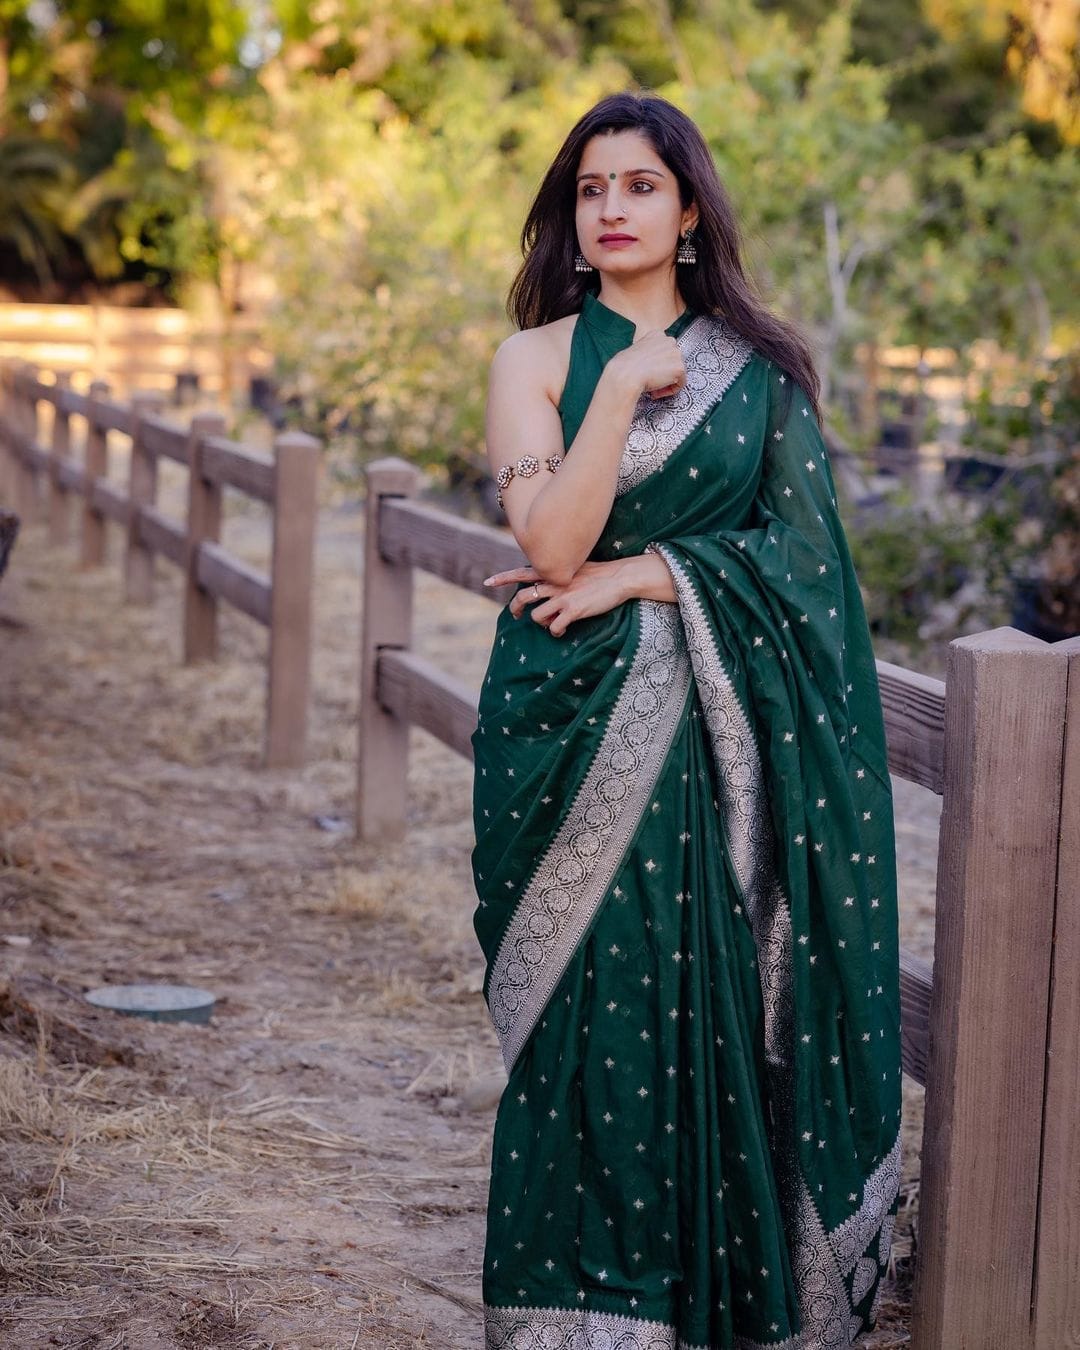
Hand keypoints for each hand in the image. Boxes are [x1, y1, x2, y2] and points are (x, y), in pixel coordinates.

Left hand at [482, 560, 631, 636]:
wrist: (620, 577)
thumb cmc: (600, 573)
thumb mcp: (575, 567)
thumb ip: (559, 574)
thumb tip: (548, 584)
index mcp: (553, 572)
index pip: (521, 572)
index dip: (503, 578)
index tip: (487, 583)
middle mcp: (554, 583)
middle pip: (523, 598)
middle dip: (516, 609)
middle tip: (518, 615)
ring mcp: (563, 597)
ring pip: (537, 616)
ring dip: (541, 623)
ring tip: (552, 623)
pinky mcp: (573, 611)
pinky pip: (554, 627)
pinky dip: (556, 632)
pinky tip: (562, 631)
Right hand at [607, 329, 685, 399]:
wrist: (626, 375)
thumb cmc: (624, 366)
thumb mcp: (636, 351)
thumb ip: (648, 353)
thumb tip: (650, 363)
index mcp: (657, 334)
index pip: (666, 350)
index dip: (659, 364)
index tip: (650, 372)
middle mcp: (669, 341)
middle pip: (674, 360)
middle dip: (665, 372)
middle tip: (652, 382)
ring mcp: (676, 353)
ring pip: (678, 372)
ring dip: (667, 382)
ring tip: (653, 388)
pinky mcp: (680, 368)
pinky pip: (680, 383)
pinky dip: (669, 390)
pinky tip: (656, 392)